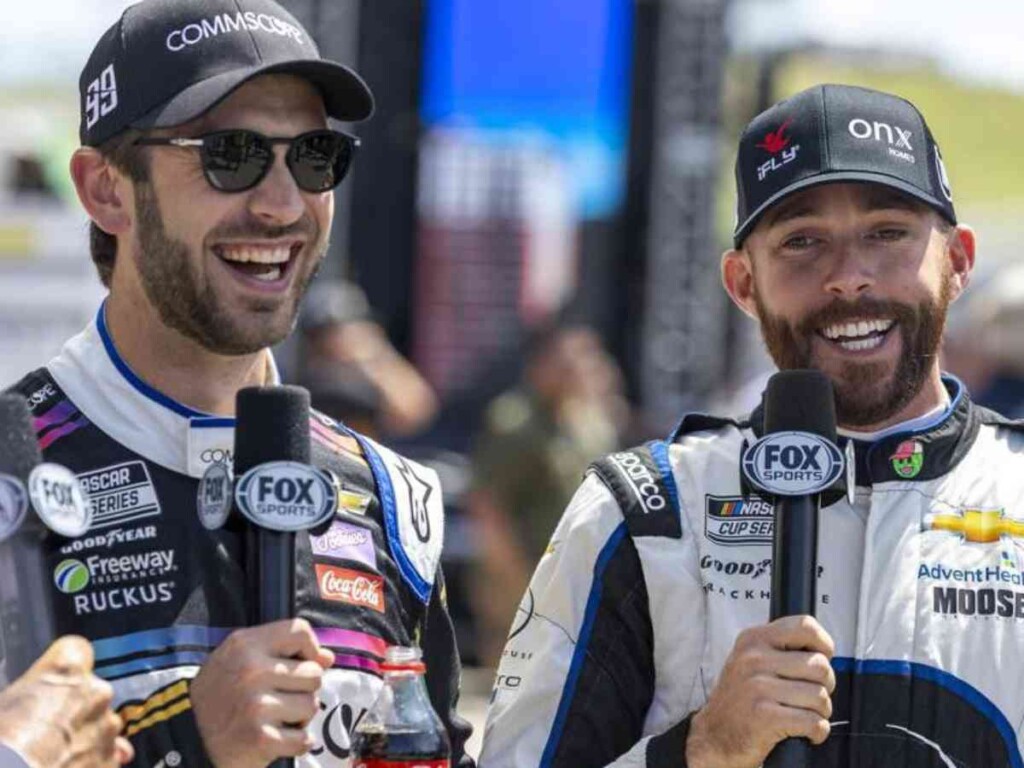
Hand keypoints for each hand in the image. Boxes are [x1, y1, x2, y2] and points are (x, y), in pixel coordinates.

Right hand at [0, 635, 133, 767]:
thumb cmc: (2, 740)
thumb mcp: (6, 702)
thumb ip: (31, 692)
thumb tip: (27, 702)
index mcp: (67, 669)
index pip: (75, 650)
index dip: (64, 665)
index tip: (52, 679)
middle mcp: (96, 692)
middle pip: (92, 690)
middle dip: (76, 706)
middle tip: (46, 727)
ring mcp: (107, 728)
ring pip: (103, 725)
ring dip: (86, 736)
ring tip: (55, 754)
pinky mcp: (111, 760)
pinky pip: (107, 756)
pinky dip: (93, 762)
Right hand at [190, 619, 334, 767]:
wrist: (186, 739)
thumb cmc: (221, 695)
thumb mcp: (240, 659)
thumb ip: (283, 651)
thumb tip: (328, 657)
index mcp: (245, 645)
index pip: (300, 630)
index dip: (309, 648)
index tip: (300, 663)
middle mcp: (251, 671)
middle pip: (314, 672)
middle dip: (304, 688)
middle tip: (280, 698)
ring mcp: (256, 705)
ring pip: (312, 705)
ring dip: (299, 716)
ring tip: (275, 717)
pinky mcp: (261, 738)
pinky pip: (304, 738)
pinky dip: (296, 742)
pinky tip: (276, 738)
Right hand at [685, 615, 835, 767]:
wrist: (713, 737)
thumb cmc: (741, 699)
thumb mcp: (750, 660)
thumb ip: (779, 648)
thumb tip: (823, 649)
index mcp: (753, 639)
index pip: (804, 626)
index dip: (824, 644)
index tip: (823, 657)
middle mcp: (753, 659)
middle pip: (820, 666)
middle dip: (825, 686)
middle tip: (810, 697)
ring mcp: (758, 687)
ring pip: (819, 696)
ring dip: (821, 712)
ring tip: (804, 715)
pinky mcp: (765, 717)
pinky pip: (813, 722)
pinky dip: (817, 732)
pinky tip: (806, 732)